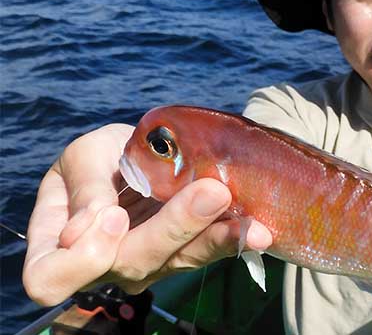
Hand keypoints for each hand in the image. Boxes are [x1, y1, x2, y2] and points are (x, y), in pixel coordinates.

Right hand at [23, 123, 272, 305]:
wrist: (135, 156)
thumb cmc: (99, 159)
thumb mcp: (85, 157)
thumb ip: (87, 187)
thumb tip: (94, 225)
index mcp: (58, 247)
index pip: (51, 277)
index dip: (80, 258)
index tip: (114, 218)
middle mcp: (104, 267)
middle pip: (133, 263)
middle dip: (175, 229)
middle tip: (212, 192)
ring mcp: (149, 264)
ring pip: (180, 259)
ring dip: (216, 237)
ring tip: (248, 219)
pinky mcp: (184, 254)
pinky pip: (208, 250)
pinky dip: (233, 237)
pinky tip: (258, 229)